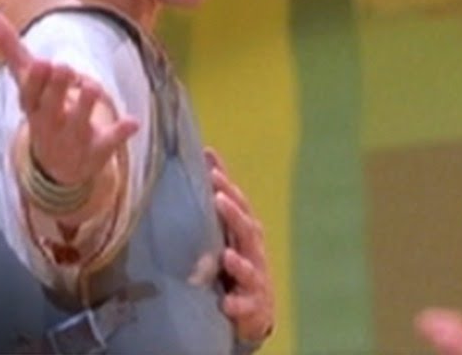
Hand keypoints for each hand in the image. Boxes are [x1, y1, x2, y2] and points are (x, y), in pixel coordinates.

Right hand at [0, 7, 138, 186]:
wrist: (58, 167)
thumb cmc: (42, 108)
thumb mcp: (26, 80)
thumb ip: (6, 44)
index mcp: (32, 105)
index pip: (30, 93)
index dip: (36, 80)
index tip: (40, 62)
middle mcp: (50, 123)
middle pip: (51, 107)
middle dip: (56, 88)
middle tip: (62, 66)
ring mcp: (74, 138)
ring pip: (79, 123)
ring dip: (85, 106)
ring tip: (92, 87)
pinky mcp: (97, 150)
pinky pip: (108, 143)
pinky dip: (119, 134)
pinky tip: (132, 122)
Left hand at [207, 147, 273, 342]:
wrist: (255, 309)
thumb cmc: (235, 260)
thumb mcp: (227, 227)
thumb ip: (219, 194)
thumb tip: (206, 153)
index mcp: (245, 231)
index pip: (238, 204)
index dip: (226, 185)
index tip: (210, 168)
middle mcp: (253, 252)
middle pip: (246, 230)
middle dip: (234, 214)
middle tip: (219, 197)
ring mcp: (255, 280)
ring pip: (249, 268)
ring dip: (238, 262)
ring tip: (227, 255)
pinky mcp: (252, 308)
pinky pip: (245, 307)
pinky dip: (237, 305)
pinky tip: (227, 304)